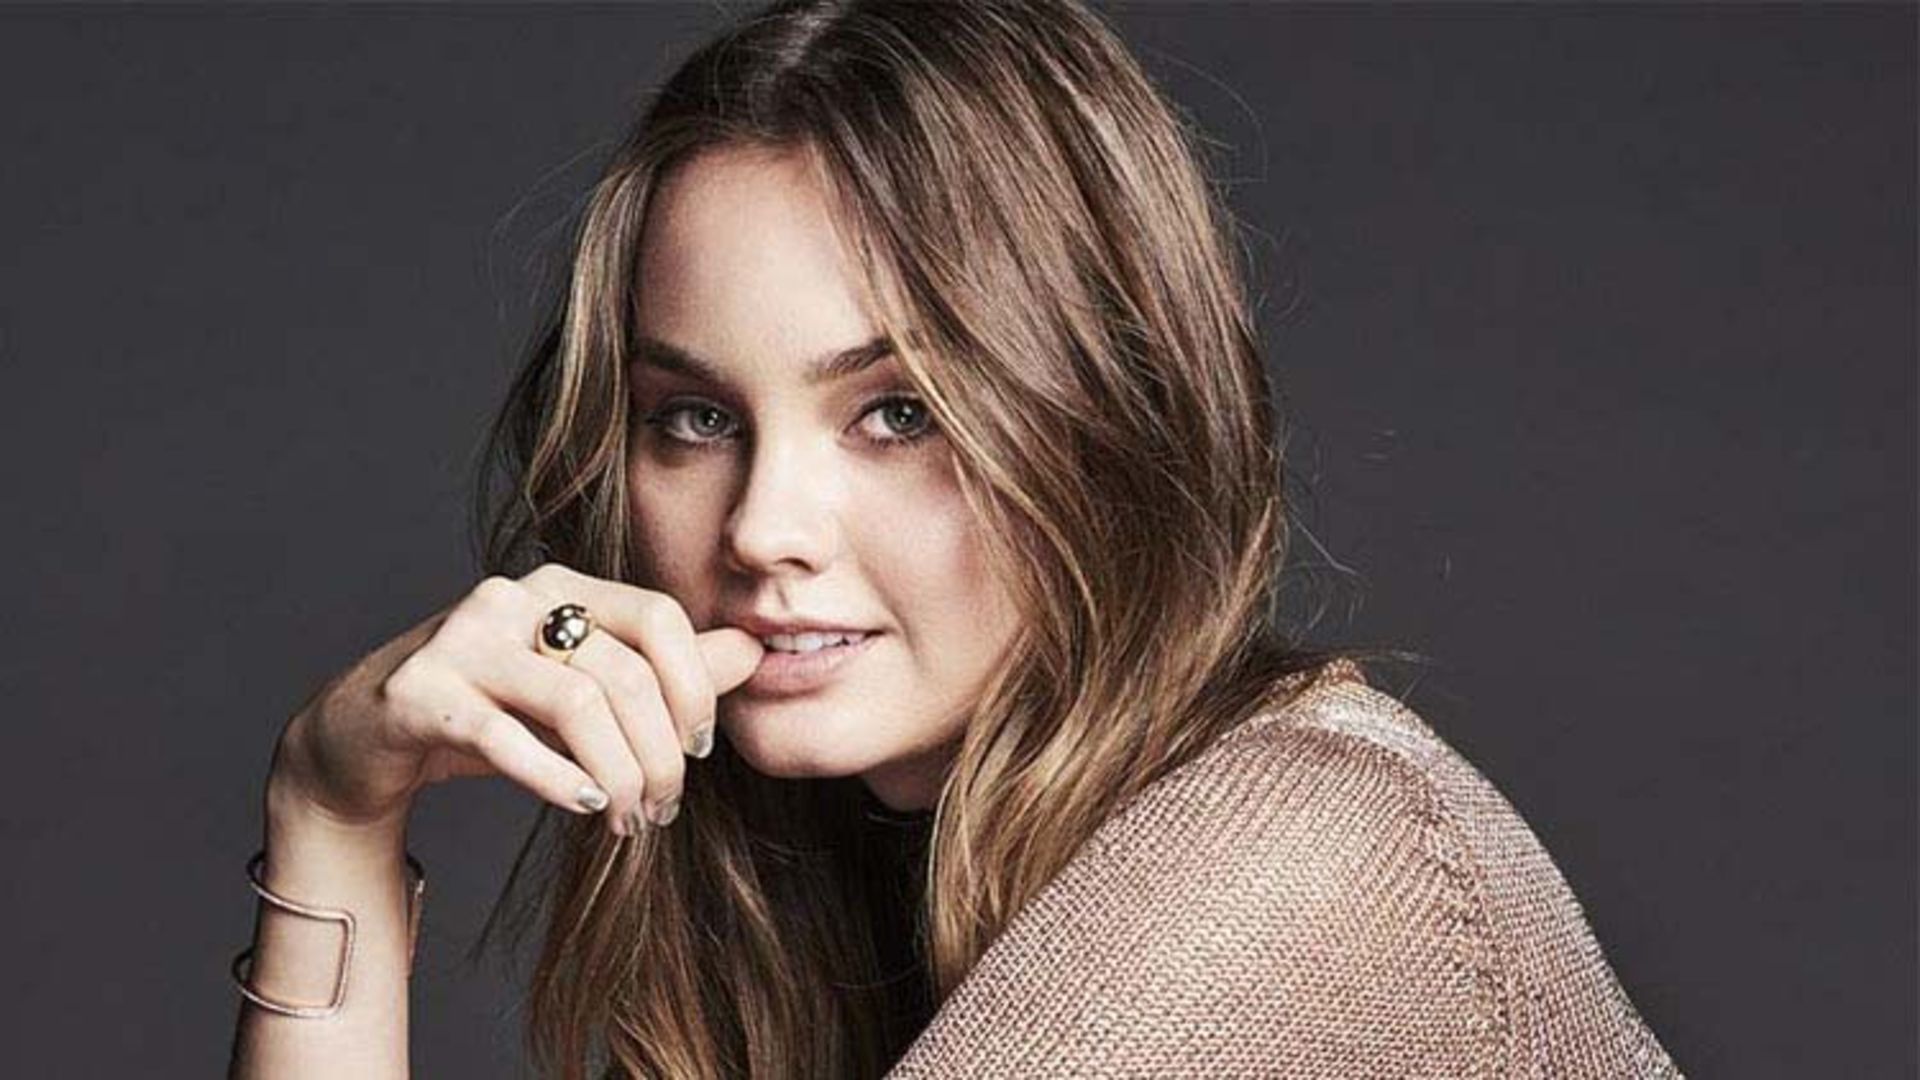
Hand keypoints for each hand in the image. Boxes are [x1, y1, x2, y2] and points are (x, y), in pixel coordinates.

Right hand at [266, 563, 764, 835]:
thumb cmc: (491, 712)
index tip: (700, 750)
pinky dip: (557, 778)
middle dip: (659, 753)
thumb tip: (755, 650)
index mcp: (562, 586)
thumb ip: (665, 671)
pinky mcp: (420, 693)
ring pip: (576, 704)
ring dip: (617, 775)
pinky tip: (585, 806)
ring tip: (627, 819)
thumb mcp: (582, 691)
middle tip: (663, 807)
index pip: (659, 618)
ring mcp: (462, 640)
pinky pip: (505, 737)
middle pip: (624, 672)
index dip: (695, 687)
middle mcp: (513, 598)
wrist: (366, 736)